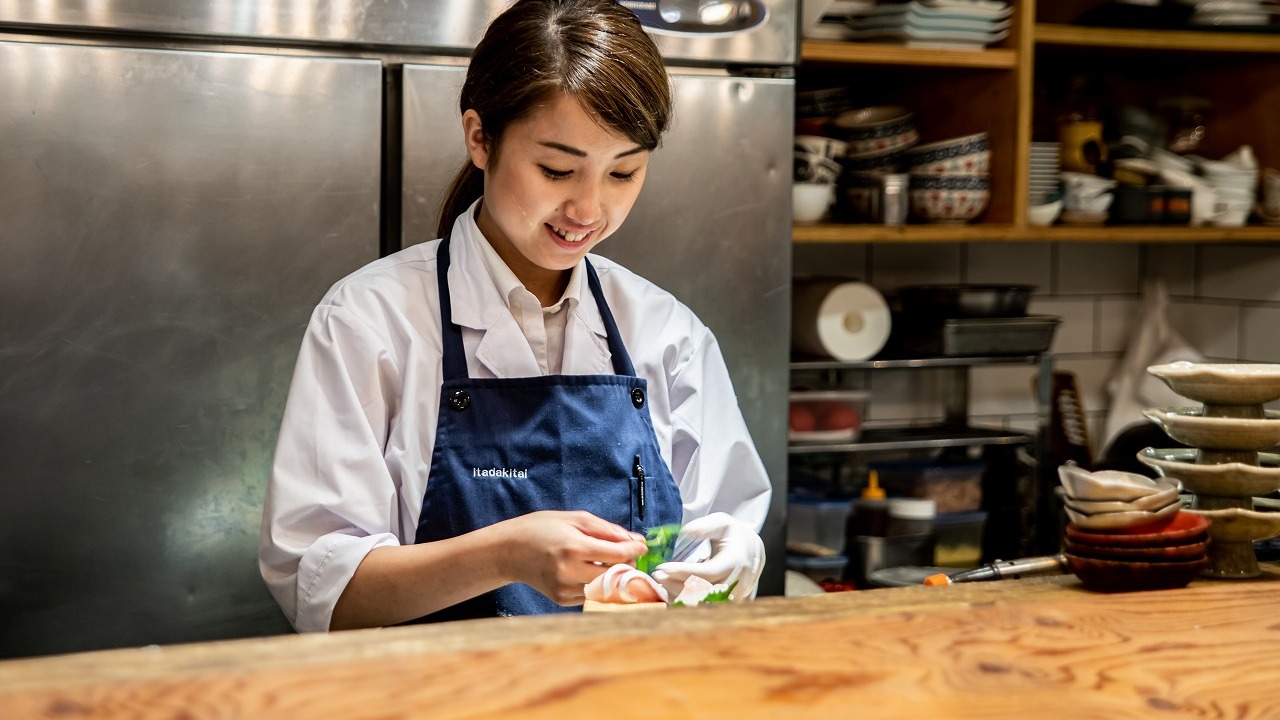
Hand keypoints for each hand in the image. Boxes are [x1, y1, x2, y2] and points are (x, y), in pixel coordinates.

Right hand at [495, 511, 646, 605]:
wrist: (508, 551)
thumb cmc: (540, 528)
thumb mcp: (574, 519)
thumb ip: (606, 530)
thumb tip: (636, 541)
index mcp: (574, 547)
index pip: (618, 555)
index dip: (635, 550)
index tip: (641, 546)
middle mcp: (569, 571)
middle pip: (615, 573)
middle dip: (626, 563)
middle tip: (623, 553)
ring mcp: (564, 588)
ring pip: (605, 587)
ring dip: (613, 575)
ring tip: (606, 562)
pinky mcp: (561, 599)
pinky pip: (591, 594)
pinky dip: (596, 584)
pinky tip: (587, 571)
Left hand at [651, 513, 764, 600]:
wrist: (753, 549)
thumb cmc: (734, 534)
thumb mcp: (722, 522)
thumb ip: (706, 526)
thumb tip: (686, 531)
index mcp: (737, 561)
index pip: (707, 572)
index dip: (684, 571)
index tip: (663, 567)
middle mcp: (738, 582)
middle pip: (703, 591)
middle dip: (676, 584)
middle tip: (657, 575)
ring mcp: (735, 595)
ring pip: (703, 602)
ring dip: (679, 594)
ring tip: (661, 583)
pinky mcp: (728, 602)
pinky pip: (705, 606)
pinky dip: (686, 601)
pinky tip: (670, 591)